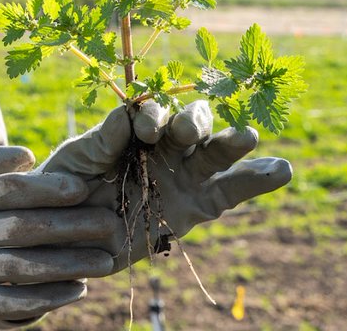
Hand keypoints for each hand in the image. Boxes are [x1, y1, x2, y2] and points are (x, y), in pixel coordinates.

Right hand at [0, 145, 122, 328]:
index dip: (50, 188)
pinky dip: (46, 298)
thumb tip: (29, 153)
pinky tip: (74, 290)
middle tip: (109, 223)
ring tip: (103, 261)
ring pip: (26, 268)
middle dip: (72, 226)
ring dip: (69, 265)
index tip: (83, 188)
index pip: (11, 190)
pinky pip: (12, 303)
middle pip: (27, 227)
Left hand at [41, 100, 290, 270]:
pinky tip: (282, 170)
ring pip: (214, 153)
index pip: (153, 112)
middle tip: (185, 130)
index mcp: (133, 129)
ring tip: (247, 136)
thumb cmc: (65, 187)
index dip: (152, 116)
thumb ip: (101, 139)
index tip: (144, 132)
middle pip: (190, 124)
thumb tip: (125, 115)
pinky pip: (229, 192)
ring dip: (230, 143)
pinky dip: (256, 180)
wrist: (64, 234)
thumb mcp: (76, 160)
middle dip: (191, 122)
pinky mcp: (196, 208)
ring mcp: (183, 176)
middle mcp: (164, 147)